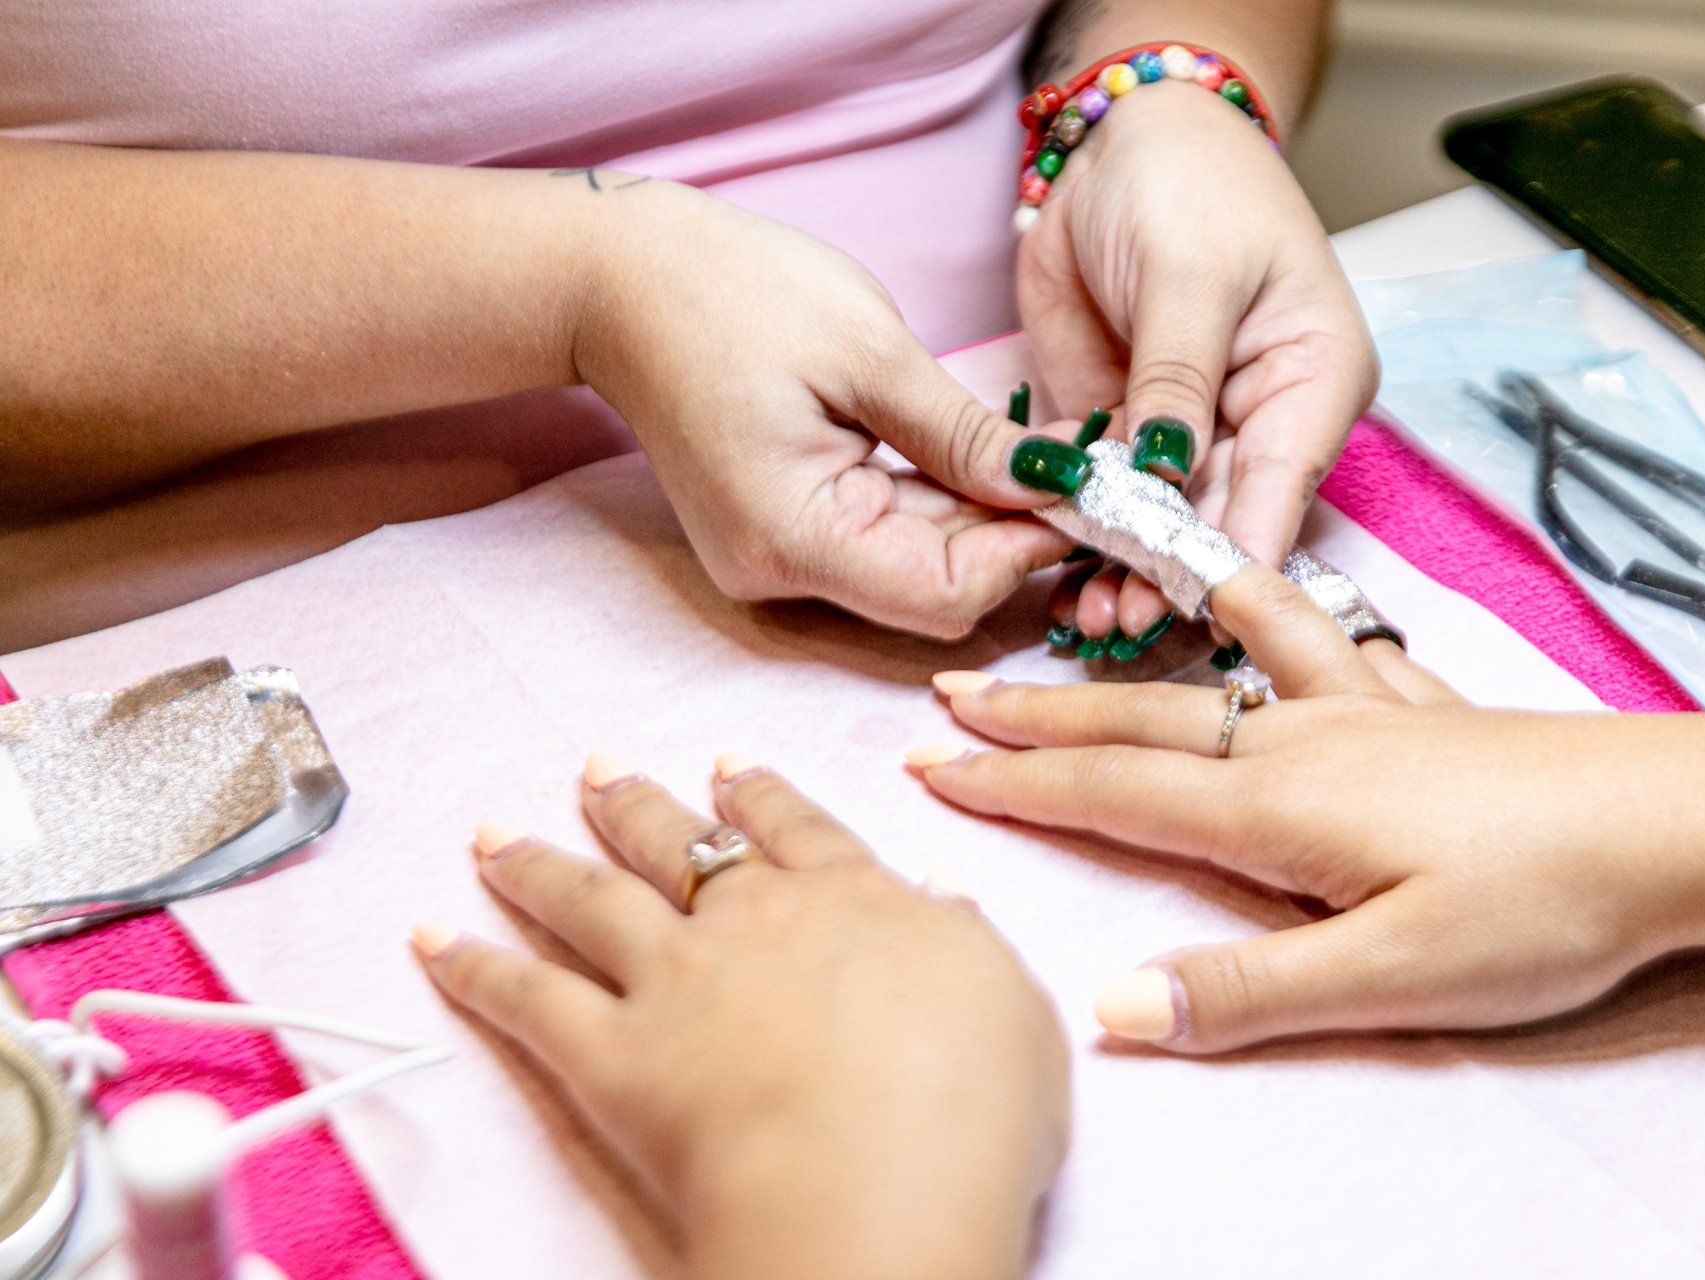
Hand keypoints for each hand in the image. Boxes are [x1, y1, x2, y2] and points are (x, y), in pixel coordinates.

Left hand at [414, 754, 1068, 1279]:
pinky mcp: (611, 1054)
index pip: (797, 828)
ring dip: (542, 860)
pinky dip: (475, 967)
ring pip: (593, 899)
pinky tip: (435, 939)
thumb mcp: (1009, 1007)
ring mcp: (675, 980)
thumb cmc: (968, 1106)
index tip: (727, 765)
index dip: (759, 794)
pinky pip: (528, 999)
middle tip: (599, 769)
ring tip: (500, 833)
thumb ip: (965, 944)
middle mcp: (755, 921)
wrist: (880, 1178)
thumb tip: (940, 900)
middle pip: (683, 844)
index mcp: (855, 902)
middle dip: (636, 803)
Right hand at [576, 181, 1075, 638]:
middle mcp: (778, 573)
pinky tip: (973, 456)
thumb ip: (964, 435)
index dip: (1024, 551)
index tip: (1082, 490)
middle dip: (1011, 533)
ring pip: (914, 567)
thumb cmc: (730, 293)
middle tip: (1077, 464)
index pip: (945, 594)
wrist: (620, 281)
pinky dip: (934, 505)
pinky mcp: (778, 535)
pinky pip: (880, 540)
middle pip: (933, 589)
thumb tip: (1057, 485)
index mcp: (794, 536)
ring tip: (1034, 449)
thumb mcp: (870, 351)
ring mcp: (774, 560)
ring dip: (979, 518)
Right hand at [911, 565, 1704, 1051]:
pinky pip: (1328, 643)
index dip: (1012, 784)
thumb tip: (1110, 1005)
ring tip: (1083, 619)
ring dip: (1138, 655)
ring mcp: (1368, 712)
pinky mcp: (1426, 706)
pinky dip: (1278, 616)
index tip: (924, 770)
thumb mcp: (1393, 979)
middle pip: (1144, 721)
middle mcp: (1305, 741)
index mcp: (1278, 808)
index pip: (1113, 792)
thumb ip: (1247, 990)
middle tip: (950, 701)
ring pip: (1219, 669)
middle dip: (1039, 717)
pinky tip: (1279, 606)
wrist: (1686, 821)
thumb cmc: (1545, 906)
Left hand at [1018, 83, 1378, 643]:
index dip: (1239, 555)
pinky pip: (1112, 501)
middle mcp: (1261, 420)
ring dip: (1126, 575)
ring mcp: (1192, 432)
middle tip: (1121, 626)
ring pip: (1165, 527)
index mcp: (1312, 381)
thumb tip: (1170, 475)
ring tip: (1086, 623)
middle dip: (1174, 580)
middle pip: (1224, 524)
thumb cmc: (1189, 181)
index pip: (1282, 487)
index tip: (1198, 609)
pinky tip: (1059, 580)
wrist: (1120, 140)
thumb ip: (1178, 380)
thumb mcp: (1191, 276)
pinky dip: (1086, 540)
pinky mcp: (1129, 430)